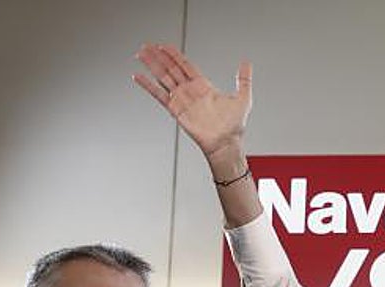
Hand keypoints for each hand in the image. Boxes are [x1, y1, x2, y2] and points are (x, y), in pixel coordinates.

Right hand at [133, 44, 250, 161]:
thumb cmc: (234, 126)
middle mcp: (190, 91)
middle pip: (171, 68)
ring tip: (141, 54)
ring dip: (151, 65)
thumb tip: (246, 63)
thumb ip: (244, 79)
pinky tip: (138, 76)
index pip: (185, 65)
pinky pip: (159, 95)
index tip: (163, 45)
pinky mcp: (176, 110)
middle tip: (147, 45)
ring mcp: (182, 100)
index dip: (174, 54)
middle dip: (158, 56)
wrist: (226, 143)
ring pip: (163, 77)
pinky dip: (148, 86)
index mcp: (203, 86)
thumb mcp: (243, 98)